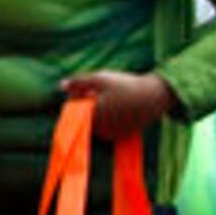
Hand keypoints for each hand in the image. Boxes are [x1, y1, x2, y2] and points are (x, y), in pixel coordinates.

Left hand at [60, 68, 181, 139]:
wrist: (154, 97)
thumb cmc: (126, 86)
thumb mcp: (100, 79)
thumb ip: (79, 82)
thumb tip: (61, 85)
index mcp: (93, 116)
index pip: (73, 110)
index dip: (76, 97)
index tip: (84, 88)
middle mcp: (101, 130)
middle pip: (83, 117)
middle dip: (86, 104)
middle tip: (98, 91)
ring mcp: (112, 134)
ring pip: (96, 123)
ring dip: (97, 112)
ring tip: (109, 97)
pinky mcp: (122, 135)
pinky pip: (107, 127)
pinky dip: (108, 118)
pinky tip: (118, 105)